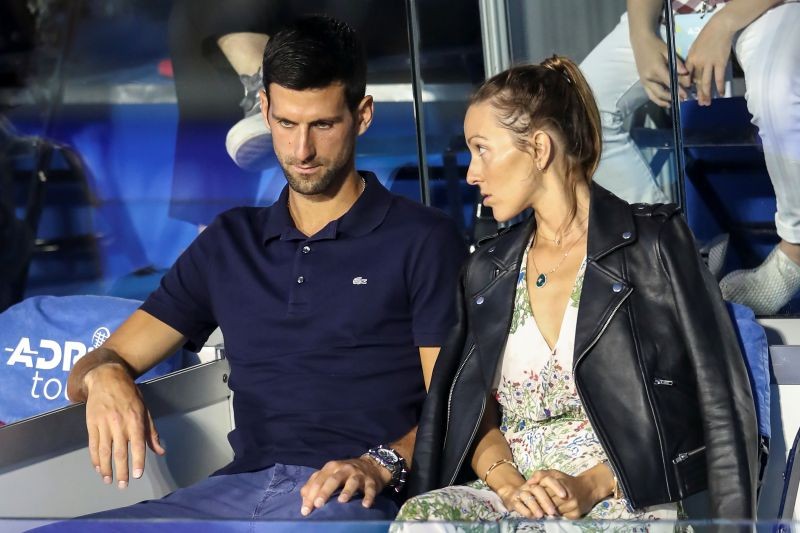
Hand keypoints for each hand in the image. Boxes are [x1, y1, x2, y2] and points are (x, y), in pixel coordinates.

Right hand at [84, 364, 164, 487]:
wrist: (107, 379)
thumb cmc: (130, 395)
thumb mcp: (145, 410)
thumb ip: (151, 432)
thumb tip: (160, 451)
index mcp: (135, 419)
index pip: (138, 444)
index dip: (138, 461)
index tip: (138, 475)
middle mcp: (119, 423)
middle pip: (120, 452)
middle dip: (122, 471)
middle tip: (123, 485)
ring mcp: (103, 423)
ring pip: (104, 451)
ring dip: (106, 468)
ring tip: (109, 480)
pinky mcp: (91, 423)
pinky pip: (93, 445)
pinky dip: (95, 458)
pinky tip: (99, 468)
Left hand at [299, 457, 389, 515]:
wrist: (371, 466)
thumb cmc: (344, 474)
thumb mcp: (329, 475)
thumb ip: (315, 484)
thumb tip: (304, 498)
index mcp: (331, 467)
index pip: (318, 480)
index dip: (310, 495)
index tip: (305, 510)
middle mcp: (344, 469)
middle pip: (333, 480)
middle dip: (324, 492)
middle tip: (318, 504)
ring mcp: (358, 474)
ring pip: (352, 482)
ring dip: (347, 491)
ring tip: (342, 501)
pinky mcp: (371, 481)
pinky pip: (370, 489)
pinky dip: (368, 496)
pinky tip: (365, 505)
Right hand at [496, 481, 559, 518]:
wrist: (516, 494)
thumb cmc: (537, 493)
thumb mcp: (547, 488)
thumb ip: (555, 489)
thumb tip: (564, 494)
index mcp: (538, 480)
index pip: (548, 480)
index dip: (556, 486)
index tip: (564, 495)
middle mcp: (529, 485)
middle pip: (537, 489)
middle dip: (545, 501)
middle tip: (553, 512)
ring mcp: (521, 493)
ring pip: (527, 497)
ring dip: (535, 506)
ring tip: (541, 515)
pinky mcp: (514, 501)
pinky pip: (518, 505)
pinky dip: (525, 510)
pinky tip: (532, 516)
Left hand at [526, 469, 604, 519]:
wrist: (588, 488)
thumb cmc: (568, 481)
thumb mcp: (555, 474)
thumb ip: (540, 475)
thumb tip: (529, 483)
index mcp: (561, 483)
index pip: (544, 492)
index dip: (536, 495)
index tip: (531, 497)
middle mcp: (568, 495)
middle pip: (548, 503)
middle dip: (541, 504)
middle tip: (534, 505)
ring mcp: (573, 506)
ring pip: (554, 511)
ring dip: (548, 511)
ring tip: (543, 508)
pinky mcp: (576, 514)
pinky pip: (562, 517)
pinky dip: (557, 515)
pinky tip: (555, 511)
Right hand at [631, 33, 689, 106]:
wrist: (640, 42)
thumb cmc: (656, 45)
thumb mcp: (668, 51)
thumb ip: (677, 63)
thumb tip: (686, 73)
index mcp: (655, 69)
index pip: (669, 82)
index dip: (678, 89)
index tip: (686, 95)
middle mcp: (648, 77)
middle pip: (660, 92)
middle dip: (671, 97)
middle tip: (682, 100)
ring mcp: (644, 81)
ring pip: (653, 96)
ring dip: (663, 101)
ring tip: (673, 103)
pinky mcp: (642, 82)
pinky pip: (650, 93)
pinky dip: (657, 98)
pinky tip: (665, 100)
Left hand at [685, 13, 735, 105]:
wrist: (720, 27)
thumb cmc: (706, 36)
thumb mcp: (694, 48)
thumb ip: (692, 61)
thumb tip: (690, 73)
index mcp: (690, 59)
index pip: (685, 76)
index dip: (685, 86)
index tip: (686, 94)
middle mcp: (698, 63)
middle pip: (696, 82)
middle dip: (697, 94)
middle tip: (698, 104)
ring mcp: (710, 63)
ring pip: (706, 82)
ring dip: (706, 94)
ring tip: (706, 103)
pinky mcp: (720, 63)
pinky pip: (719, 78)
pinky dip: (720, 87)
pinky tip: (721, 94)